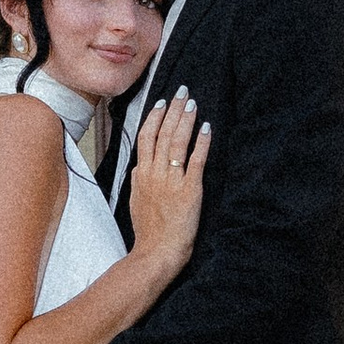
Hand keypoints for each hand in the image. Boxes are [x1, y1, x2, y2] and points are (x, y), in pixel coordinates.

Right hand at [125, 89, 209, 273]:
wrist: (156, 252)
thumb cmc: (149, 232)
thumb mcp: (136, 201)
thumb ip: (139, 181)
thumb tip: (140, 167)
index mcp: (141, 174)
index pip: (146, 137)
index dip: (154, 117)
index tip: (162, 102)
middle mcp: (155, 173)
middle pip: (163, 133)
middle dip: (173, 110)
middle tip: (182, 92)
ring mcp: (172, 181)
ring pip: (177, 142)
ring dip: (186, 120)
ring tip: (192, 103)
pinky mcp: (190, 190)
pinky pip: (197, 161)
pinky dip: (202, 142)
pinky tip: (207, 128)